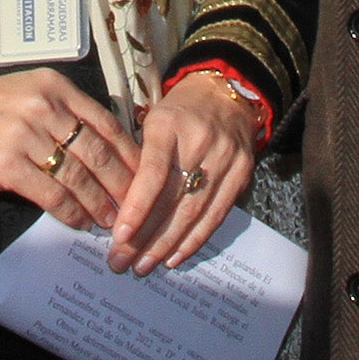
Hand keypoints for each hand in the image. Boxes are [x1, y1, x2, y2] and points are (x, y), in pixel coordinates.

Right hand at [0, 69, 138, 229]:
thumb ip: (61, 115)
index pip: (105, 123)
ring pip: (77, 176)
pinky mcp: (6, 164)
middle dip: (121, 185)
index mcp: (53, 86)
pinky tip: (79, 222)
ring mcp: (24, 134)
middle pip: (97, 152)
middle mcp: (43, 106)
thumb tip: (101, 154)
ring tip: (110, 221)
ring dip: (98, 203)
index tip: (143, 177)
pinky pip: (51, 194)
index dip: (129, 154)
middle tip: (135, 207)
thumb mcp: (24, 96)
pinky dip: (70, 212)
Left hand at [107, 75, 259, 274]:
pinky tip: (175, 257)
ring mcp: (225, 159)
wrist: (223, 93)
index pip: (153, 173)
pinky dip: (194, 239)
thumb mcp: (150, 123)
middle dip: (145, 237)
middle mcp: (200, 142)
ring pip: (194, 213)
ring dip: (166, 245)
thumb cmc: (177, 112)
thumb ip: (136, 160)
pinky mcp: (242, 174)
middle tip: (121, 262)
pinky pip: (216, 215)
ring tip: (144, 265)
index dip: (137, 208)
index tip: (119, 237)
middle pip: (173, 200)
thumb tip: (116, 211)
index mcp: (169, 125)